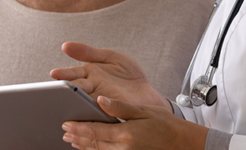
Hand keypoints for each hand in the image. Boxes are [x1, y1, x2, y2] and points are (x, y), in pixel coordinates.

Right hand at [50, 42, 167, 109]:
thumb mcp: (109, 57)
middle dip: (67, 90)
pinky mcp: (112, 112)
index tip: (55, 74)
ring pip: (85, 103)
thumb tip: (65, 45)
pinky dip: (96, 112)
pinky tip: (94, 108)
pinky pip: (101, 113)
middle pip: (76, 90)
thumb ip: (88, 52)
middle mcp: (92, 90)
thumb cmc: (128, 74)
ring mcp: (102, 102)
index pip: (73, 74)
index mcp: (89, 74)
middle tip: (59, 90)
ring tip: (73, 100)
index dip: (64, 75)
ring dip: (79, 103)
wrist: (147, 91)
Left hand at [62, 96, 207, 149]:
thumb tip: (99, 100)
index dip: (79, 127)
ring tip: (72, 140)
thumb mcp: (143, 110)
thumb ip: (119, 107)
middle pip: (93, 143)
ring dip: (83, 145)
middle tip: (64, 131)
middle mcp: (122, 148)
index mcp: (125, 134)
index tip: (66, 123)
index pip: (95, 131)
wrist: (181, 142)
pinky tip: (91, 147)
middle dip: (77, 137)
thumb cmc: (165, 125)